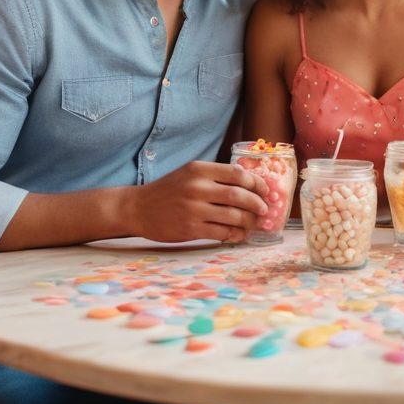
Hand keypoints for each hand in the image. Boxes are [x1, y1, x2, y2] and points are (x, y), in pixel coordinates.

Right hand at [131, 160, 268, 243]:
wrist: (138, 208)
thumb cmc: (169, 190)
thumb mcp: (190, 174)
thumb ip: (216, 176)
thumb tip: (250, 184)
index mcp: (199, 169)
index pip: (237, 174)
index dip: (256, 183)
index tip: (265, 190)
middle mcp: (197, 187)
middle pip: (239, 195)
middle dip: (257, 204)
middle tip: (264, 210)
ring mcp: (193, 209)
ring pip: (233, 216)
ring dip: (249, 221)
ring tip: (254, 224)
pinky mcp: (190, 229)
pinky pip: (222, 232)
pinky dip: (235, 234)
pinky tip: (239, 234)